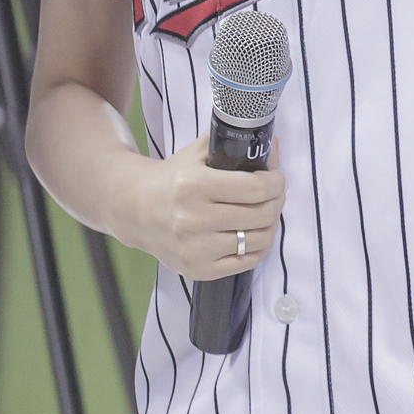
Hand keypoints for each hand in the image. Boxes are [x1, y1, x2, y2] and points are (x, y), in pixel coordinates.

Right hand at [122, 135, 285, 281]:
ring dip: (270, 225)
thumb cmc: (173, 180)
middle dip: (276, 201)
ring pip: (259, 240)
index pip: (256, 187)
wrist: (136, 210)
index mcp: (194, 185)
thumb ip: (234, 143)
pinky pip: (247, 262)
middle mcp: (192, 219)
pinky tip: (252, 233)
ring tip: (264, 213)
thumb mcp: (198, 152)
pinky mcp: (198, 269)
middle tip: (274, 194)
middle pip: (261, 214)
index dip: (276, 181)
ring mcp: (195, 248)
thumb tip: (273, 145)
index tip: (276, 178)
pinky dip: (258, 247)